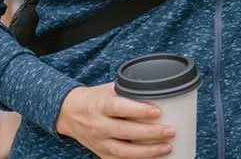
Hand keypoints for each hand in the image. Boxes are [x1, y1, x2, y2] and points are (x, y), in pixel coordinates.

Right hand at [55, 83, 174, 157]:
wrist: (70, 113)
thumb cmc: (95, 98)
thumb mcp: (109, 89)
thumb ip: (129, 90)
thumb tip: (156, 89)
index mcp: (101, 105)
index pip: (120, 108)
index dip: (139, 110)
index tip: (157, 111)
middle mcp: (99, 125)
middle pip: (125, 131)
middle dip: (150, 133)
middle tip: (170, 130)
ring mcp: (100, 142)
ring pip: (124, 151)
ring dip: (148, 151)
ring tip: (167, 147)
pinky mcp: (101, 154)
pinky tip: (153, 158)